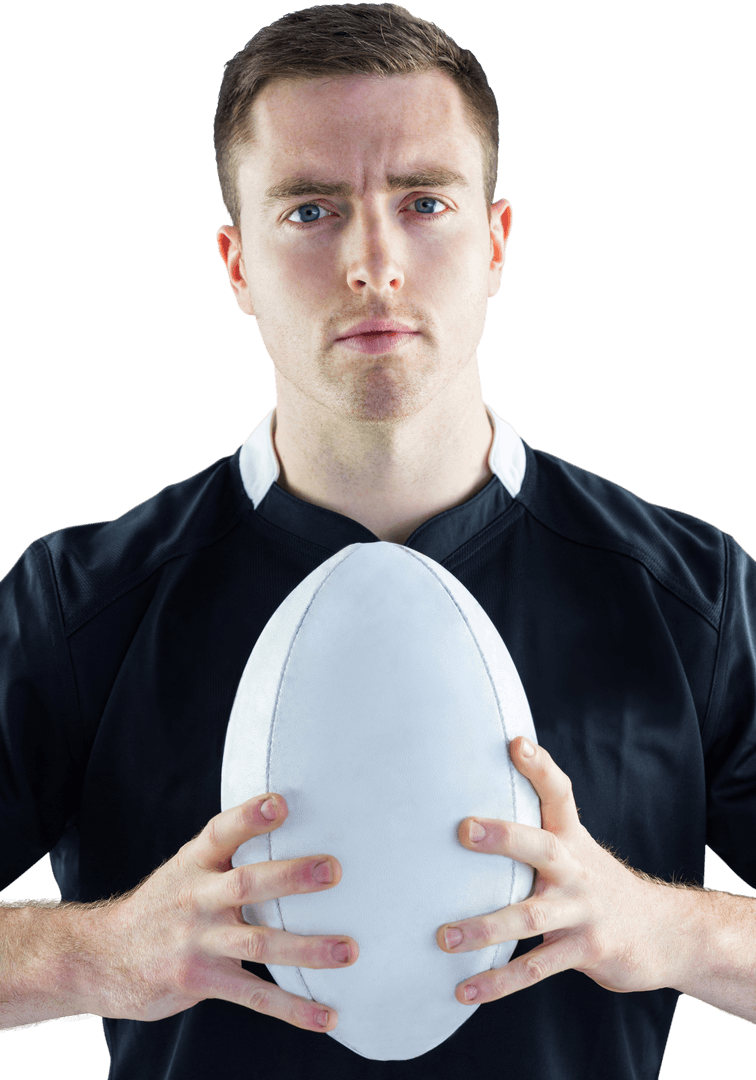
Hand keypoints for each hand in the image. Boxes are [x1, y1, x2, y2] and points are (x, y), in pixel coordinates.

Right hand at [87, 794, 357, 1030]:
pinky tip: (324, 1014)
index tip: (280, 803)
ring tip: (347, 950)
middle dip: (291, 877)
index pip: (222, 832)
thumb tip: (285, 817)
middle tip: (332, 870)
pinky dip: (292, 1008)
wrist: (104, 957)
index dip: (250, 816)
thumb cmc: (162, 905)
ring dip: (306, 949)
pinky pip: (254, 996)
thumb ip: (227, 851)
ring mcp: (199, 942)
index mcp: (195, 862)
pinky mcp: (202, 981)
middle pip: (247, 884)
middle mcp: (197, 898)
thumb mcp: (186, 867)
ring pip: (258, 943)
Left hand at [437, 736, 681, 1003]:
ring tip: (444, 937)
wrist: (664, 932)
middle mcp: (576, 869)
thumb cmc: (596, 884)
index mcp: (571, 838)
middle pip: (541, 848)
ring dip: (485, 927)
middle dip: (504, 837)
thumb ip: (534, 830)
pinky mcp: (586, 951)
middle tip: (465, 830)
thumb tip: (469, 808)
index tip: (515, 743)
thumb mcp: (574, 848)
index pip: (558, 793)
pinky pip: (535, 969)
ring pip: (531, 917)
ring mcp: (582, 911)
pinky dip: (498, 982)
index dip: (539, 767)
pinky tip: (465, 990)